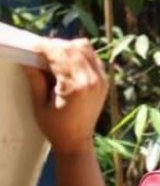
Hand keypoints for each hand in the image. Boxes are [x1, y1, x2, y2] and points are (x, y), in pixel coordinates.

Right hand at [22, 38, 107, 153]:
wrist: (77, 140)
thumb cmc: (56, 127)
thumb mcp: (39, 104)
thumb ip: (35, 79)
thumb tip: (28, 59)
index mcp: (75, 86)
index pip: (59, 54)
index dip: (44, 47)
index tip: (33, 46)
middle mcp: (92, 79)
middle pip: (72, 48)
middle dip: (55, 45)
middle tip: (40, 50)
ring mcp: (101, 79)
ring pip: (85, 48)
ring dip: (68, 46)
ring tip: (53, 55)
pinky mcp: (105, 80)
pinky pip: (93, 56)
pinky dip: (80, 53)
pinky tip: (68, 61)